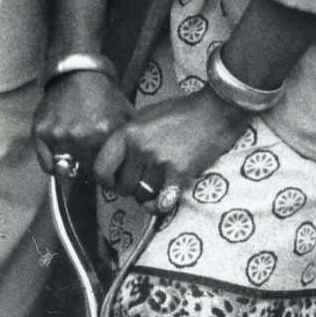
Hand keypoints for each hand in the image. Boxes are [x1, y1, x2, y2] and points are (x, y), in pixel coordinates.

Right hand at [33, 69, 131, 175]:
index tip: (107, 175)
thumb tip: (136, 167)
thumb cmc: (103, 95)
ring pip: (66, 171)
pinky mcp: (41, 132)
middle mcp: (80, 135)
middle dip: (90, 173)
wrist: (78, 72)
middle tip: (92, 165)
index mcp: (103, 132)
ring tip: (77, 157)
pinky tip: (62, 155)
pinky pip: (47, 165)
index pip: (105, 174)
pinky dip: (54, 165)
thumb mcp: (126, 114)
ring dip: (72, 169)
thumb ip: (131, 140)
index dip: (107, 178)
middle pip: (85, 175)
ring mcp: (58, 134)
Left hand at [94, 89, 240, 203]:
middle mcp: (140, 148)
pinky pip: (160, 203)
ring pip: (142, 195)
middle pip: (123, 186)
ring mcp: (159, 161)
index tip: (113, 182)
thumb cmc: (180, 113)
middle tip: (142, 181)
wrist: (214, 111)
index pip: (101, 169)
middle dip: (130, 188)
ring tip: (157, 184)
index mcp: (128, 132)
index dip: (105, 181)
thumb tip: (114, 164)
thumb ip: (127, 138)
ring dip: (148, 195)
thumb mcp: (145, 117)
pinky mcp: (179, 173)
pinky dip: (160, 205)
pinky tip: (164, 198)